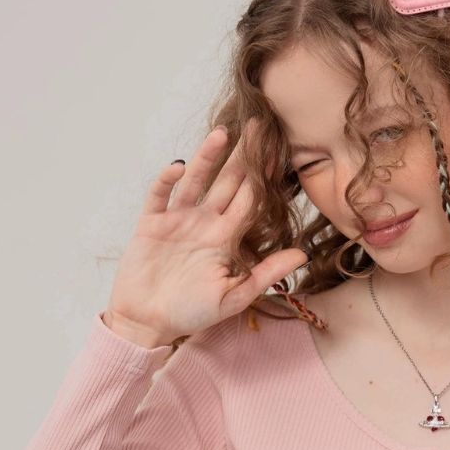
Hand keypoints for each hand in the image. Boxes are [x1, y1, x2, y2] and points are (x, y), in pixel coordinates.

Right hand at [106, 118, 307, 343]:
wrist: (147, 323)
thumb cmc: (190, 315)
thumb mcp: (233, 297)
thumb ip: (265, 274)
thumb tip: (302, 256)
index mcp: (226, 239)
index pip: (251, 201)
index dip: (264, 177)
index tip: (280, 150)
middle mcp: (204, 224)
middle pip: (228, 183)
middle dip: (242, 156)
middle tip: (258, 126)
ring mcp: (177, 220)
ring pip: (196, 181)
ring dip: (207, 158)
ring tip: (222, 134)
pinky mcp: (151, 223)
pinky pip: (160, 195)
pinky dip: (168, 180)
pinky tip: (179, 166)